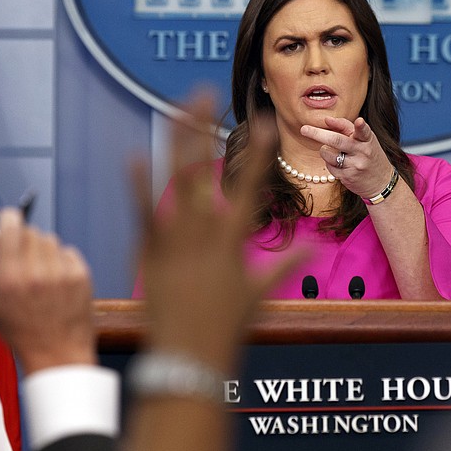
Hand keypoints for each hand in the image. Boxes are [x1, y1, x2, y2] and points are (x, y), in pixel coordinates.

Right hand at [0, 209, 95, 374]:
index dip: (9, 220)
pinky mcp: (82, 275)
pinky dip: (62, 261)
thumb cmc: (22, 330)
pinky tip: (58, 282)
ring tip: (42, 275)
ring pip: (51, 240)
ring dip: (44, 251)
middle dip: (26, 241)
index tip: (10, 219)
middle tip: (24, 260)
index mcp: (10, 278)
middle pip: (32, 231)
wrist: (59, 352)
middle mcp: (37, 272)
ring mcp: (62, 273)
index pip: (12, 227)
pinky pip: (68, 252)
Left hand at [131, 91, 304, 373]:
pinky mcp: (149, 253)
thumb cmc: (227, 326)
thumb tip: (314, 249)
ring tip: (170, 109)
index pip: (250, 187)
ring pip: (172, 183)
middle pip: (203, 170)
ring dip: (171, 143)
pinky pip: (143, 212)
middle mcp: (205, 235)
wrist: (189, 357)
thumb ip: (286, 265)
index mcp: (233, 242)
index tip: (264, 122)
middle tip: (202, 92)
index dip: (258, 153)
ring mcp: (175, 242)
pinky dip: (138, 184)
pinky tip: (135, 153)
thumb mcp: (259, 293)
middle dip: (202, 128)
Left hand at [300, 116, 394, 198]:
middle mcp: (362, 152)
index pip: (363, 131)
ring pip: (328, 154)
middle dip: (318, 134)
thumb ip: (348, 129)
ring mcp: (355, 165)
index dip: (360, 126)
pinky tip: (339, 164)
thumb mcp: (365, 140)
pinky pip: (330, 166)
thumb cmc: (369, 155)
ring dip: (324, 150)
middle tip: (304, 129)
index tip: (359, 120)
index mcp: (367, 139)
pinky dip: (329, 163)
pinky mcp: (348, 177)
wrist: (381, 182)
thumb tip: (327, 120)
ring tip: (332, 151)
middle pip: (337, 140)